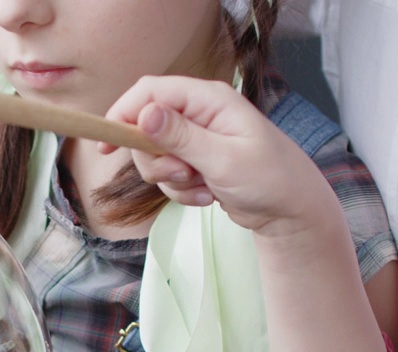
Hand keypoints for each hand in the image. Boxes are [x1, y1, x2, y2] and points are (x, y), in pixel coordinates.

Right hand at [101, 75, 340, 239]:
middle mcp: (200, 114)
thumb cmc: (270, 179)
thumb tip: (144, 113)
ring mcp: (197, 140)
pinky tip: (208, 195)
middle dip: (156, 160)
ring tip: (203, 188)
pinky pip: (169, 176)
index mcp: (208, 100)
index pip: (151, 92)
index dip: (124, 112)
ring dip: (172, 181)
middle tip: (182, 175)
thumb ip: (181, 136)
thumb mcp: (223, 159)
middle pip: (145, 128)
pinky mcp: (196, 163)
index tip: (107, 142)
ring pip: (155, 157)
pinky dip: (182, 191)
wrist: (291, 212)